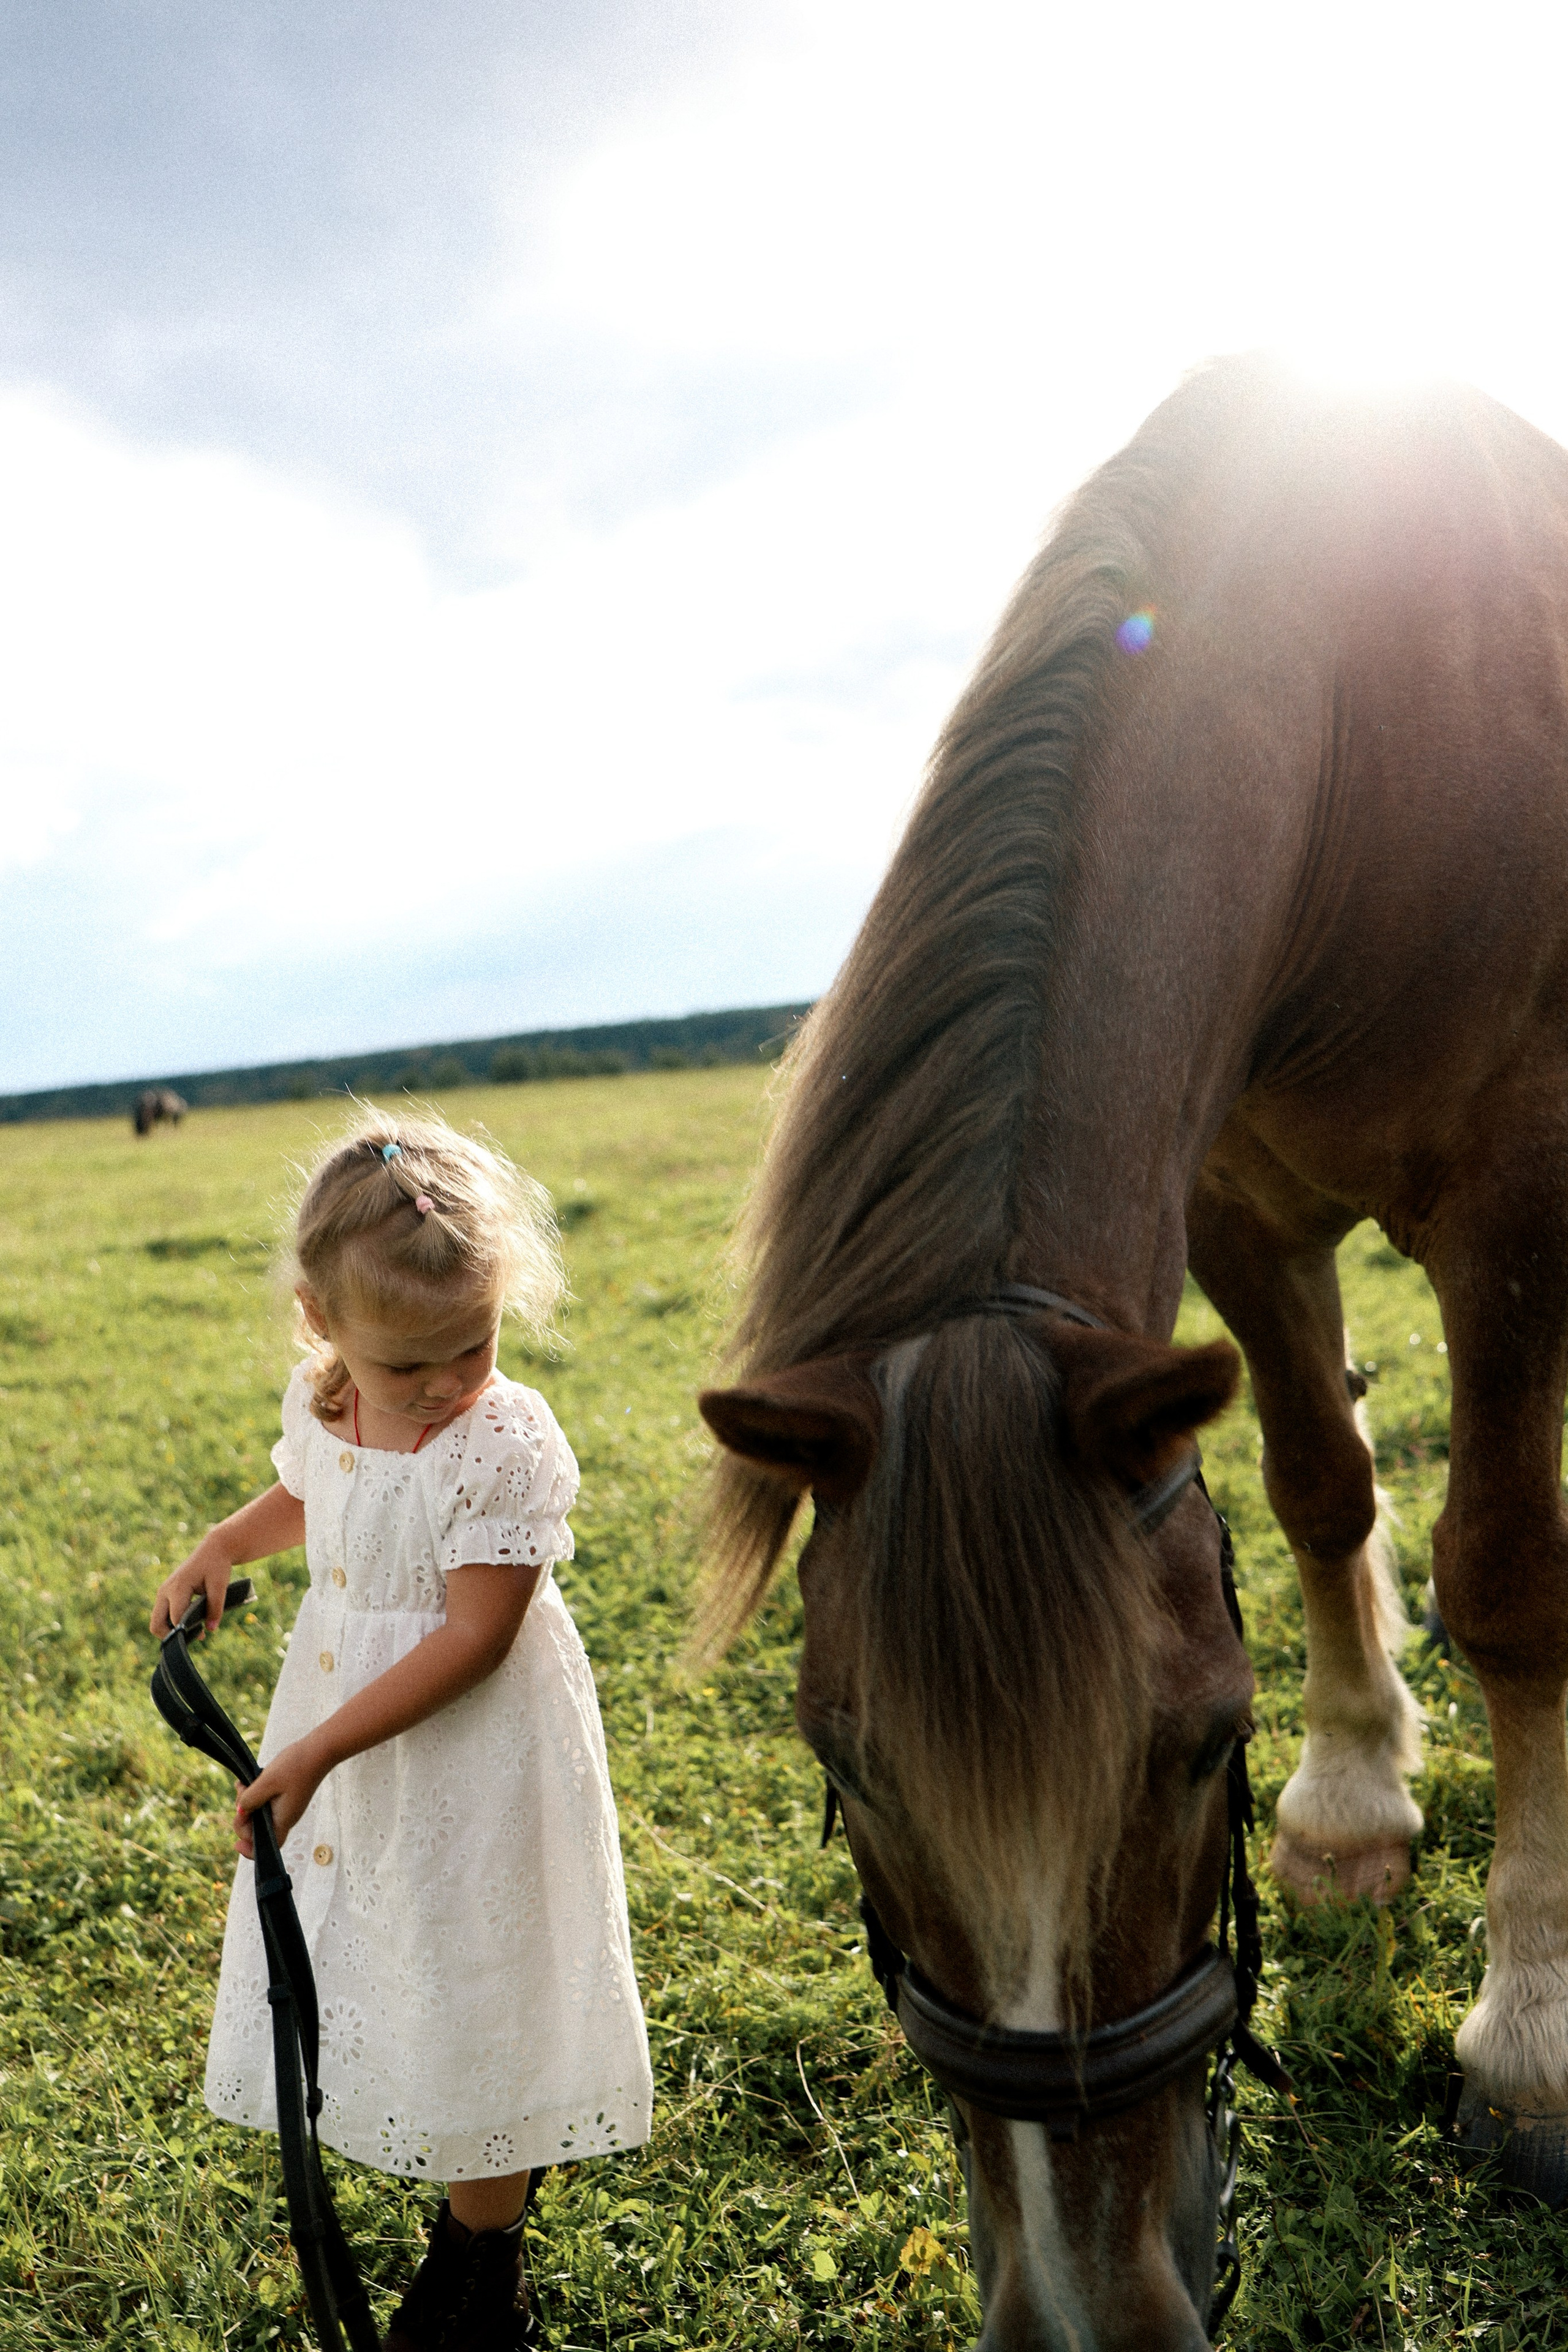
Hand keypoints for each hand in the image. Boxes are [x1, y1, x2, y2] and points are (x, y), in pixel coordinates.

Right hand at [150, 1535, 231, 1638]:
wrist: (212, 1550)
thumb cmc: (216, 1565)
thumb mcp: (220, 1585)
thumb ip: (216, 1607)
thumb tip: (211, 1629)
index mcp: (178, 1587)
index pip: (175, 1619)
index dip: (186, 1631)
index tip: (202, 1635)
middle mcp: (165, 1591)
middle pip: (156, 1624)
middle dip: (171, 1636)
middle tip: (193, 1637)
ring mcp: (163, 1593)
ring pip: (157, 1621)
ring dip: (172, 1630)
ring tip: (195, 1631)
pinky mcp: (165, 1594)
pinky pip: (162, 1615)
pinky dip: (172, 1623)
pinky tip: (190, 1623)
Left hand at [236, 1736, 329, 1856]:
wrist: (319, 1751)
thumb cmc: (296, 1766)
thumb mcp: (267, 1781)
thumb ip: (250, 1799)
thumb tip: (240, 1810)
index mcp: (283, 1819)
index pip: (267, 1846)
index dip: (250, 1850)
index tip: (236, 1844)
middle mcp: (285, 1816)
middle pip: (258, 1829)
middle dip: (243, 1816)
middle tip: (241, 1794)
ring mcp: (286, 1806)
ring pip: (260, 1814)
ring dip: (247, 1802)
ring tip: (244, 1784)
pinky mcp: (286, 1796)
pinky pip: (265, 1802)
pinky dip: (255, 1794)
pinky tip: (250, 1781)